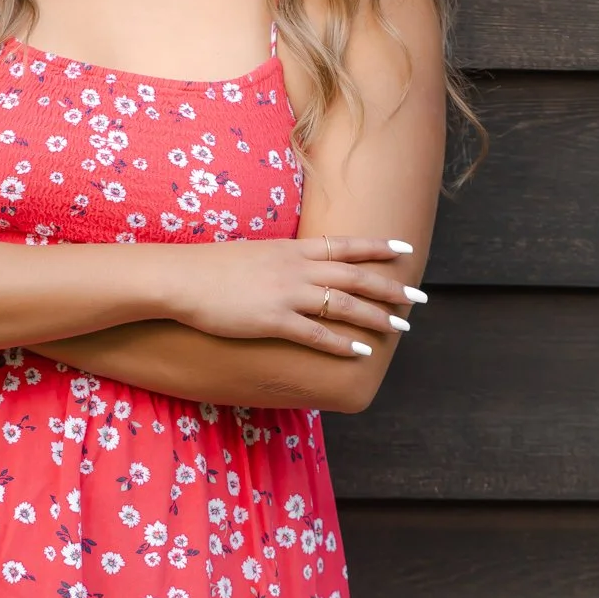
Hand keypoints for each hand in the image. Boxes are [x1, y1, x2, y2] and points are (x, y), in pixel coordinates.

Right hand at [166, 236, 426, 355]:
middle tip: (418, 299)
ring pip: (343, 305)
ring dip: (376, 317)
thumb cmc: (209, 268)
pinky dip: (342, 344)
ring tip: (400, 329)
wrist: (180, 279)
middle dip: (390, 288)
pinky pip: (316, 334)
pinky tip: (362, 352)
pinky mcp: (273, 320)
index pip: (345, 245)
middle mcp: (296, 268)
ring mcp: (286, 294)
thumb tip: (294, 267)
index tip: (405, 249)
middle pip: (355, 277)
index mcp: (291, 249)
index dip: (377, 248)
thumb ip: (279, 261)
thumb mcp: (253, 254)